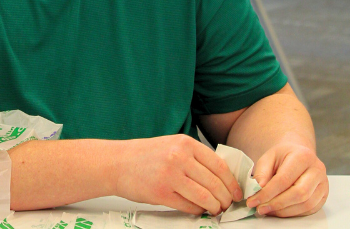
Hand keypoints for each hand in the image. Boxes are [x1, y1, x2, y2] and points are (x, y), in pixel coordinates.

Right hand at [114, 134, 242, 215]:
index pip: (219, 165)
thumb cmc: (144, 155)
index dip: (232, 182)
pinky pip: (190, 207)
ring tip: (215, 209)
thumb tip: (221, 176)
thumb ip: (194, 157)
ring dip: (214, 207)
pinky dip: (198, 211)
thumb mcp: (171, 145)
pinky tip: (198, 209)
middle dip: (225, 199)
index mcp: (184, 143)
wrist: (117, 162)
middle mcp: (179, 157)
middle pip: (215, 183)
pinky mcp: (162, 193)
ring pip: (206, 198)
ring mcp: (170, 175)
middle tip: (227, 205)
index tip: (237, 192)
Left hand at [246, 136, 327, 216]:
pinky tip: (279, 210)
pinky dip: (292, 213)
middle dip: (277, 204)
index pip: (284, 179)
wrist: (298, 154)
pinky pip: (309, 209)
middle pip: (298, 193)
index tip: (253, 201)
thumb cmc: (283, 156)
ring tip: (267, 210)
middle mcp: (317, 170)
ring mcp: (323, 184)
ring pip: (305, 204)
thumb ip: (262, 172)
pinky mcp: (323, 196)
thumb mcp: (268, 157)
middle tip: (260, 208)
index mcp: (302, 156)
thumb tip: (259, 189)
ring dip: (284, 211)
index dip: (268, 192)